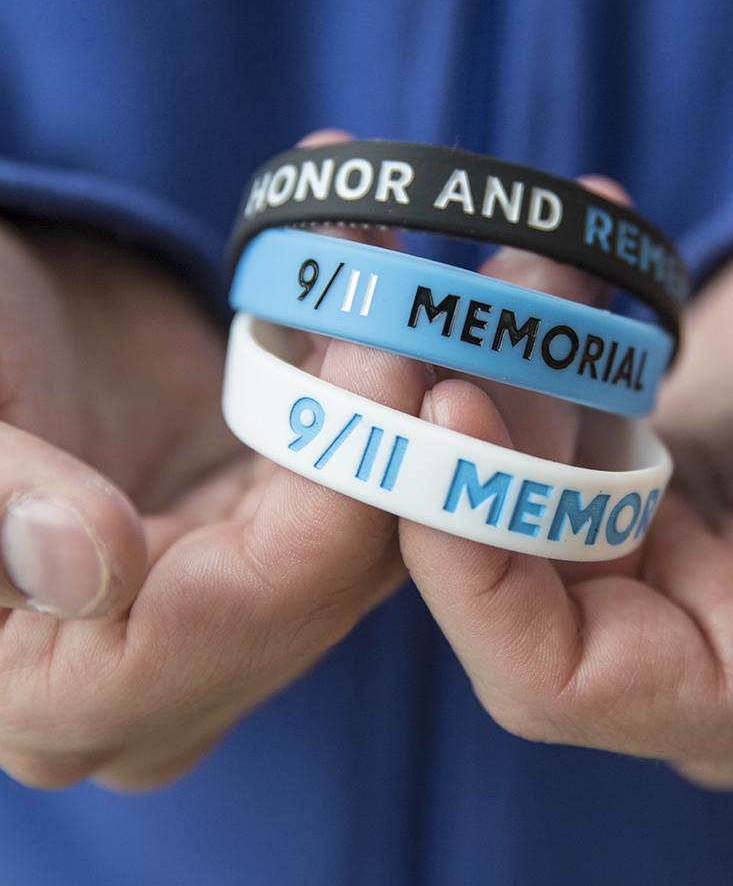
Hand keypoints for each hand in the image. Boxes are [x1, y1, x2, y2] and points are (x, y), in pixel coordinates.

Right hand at [0, 130, 428, 789]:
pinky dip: (381, 414)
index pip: (227, 625)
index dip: (329, 501)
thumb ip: (0, 500)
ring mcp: (221, 618)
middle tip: (434, 312)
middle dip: (390, 447)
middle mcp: (152, 680)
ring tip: (434, 298)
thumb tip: (92, 565)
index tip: (387, 365)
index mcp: (46, 688)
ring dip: (405, 420)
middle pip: (320, 591)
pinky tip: (398, 320)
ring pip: (360, 545)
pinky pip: (354, 497)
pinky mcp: (266, 548)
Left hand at [399, 188, 732, 787]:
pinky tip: (519, 298)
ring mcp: (634, 554)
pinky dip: (510, 384)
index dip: (477, 577)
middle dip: (458, 477)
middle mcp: (672, 632)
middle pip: (504, 596)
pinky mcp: (610, 484)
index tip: (445, 428)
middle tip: (431, 346)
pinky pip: (522, 452)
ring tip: (485, 300)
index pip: (561, 680)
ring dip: (478, 413)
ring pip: (499, 513)